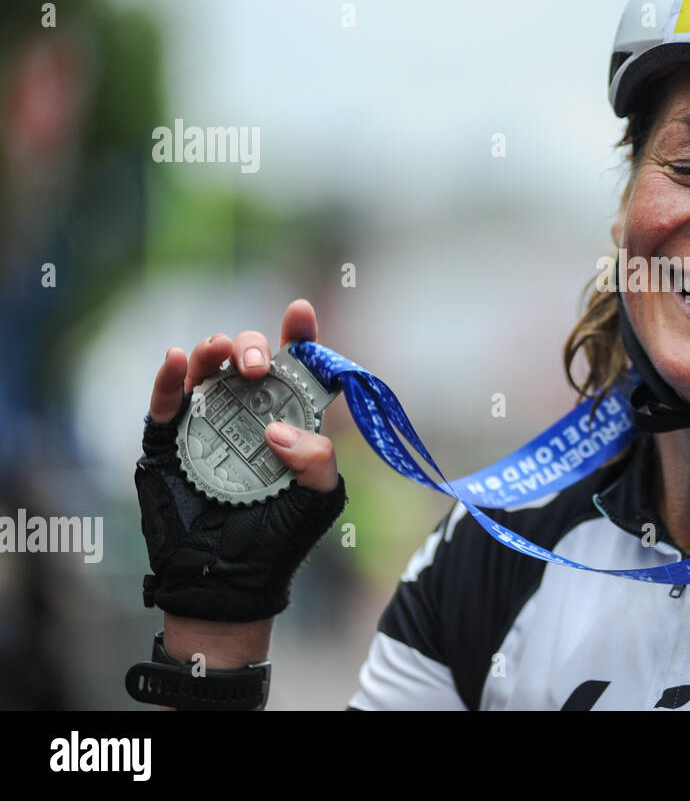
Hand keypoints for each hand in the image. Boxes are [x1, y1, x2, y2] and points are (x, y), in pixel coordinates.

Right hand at [134, 298, 346, 623]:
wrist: (228, 582)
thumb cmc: (278, 539)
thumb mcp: (319, 499)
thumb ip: (317, 462)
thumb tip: (278, 430)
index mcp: (288, 420)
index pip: (297, 370)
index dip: (300, 336)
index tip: (301, 312)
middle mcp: (247, 414)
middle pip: (250, 359)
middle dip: (255, 347)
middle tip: (260, 368)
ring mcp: (207, 424)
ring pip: (208, 370)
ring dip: (214, 351)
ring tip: (222, 353)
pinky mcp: (169, 441)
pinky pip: (166, 401)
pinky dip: (170, 378)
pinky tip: (178, 360)